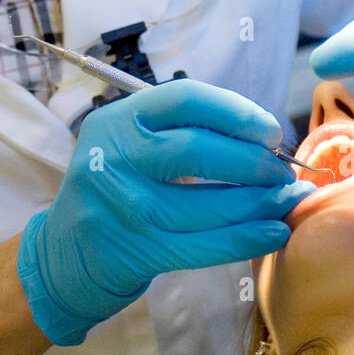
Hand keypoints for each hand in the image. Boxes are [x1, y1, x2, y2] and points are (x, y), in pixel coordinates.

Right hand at [16, 78, 315, 345]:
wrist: (65, 255)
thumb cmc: (113, 190)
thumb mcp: (129, 146)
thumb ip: (180, 133)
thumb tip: (262, 136)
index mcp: (117, 121)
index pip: (185, 99)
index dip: (236, 111)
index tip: (270, 130)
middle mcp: (114, 158)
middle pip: (198, 149)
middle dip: (253, 160)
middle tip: (282, 170)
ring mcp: (124, 207)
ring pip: (209, 203)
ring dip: (261, 202)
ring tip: (288, 198)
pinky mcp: (138, 252)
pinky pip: (206, 245)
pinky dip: (248, 238)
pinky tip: (274, 232)